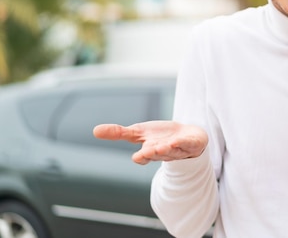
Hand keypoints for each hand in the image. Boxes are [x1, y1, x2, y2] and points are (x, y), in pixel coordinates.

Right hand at [93, 121, 207, 164]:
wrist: (188, 136)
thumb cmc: (161, 136)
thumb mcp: (138, 132)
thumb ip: (119, 133)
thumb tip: (94, 130)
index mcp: (150, 151)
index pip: (144, 157)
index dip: (142, 157)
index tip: (138, 156)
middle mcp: (164, 152)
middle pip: (158, 154)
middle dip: (154, 153)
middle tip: (149, 150)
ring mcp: (179, 149)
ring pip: (173, 151)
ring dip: (168, 149)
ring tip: (164, 145)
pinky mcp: (192, 144)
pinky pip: (189, 144)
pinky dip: (186, 142)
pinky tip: (181, 139)